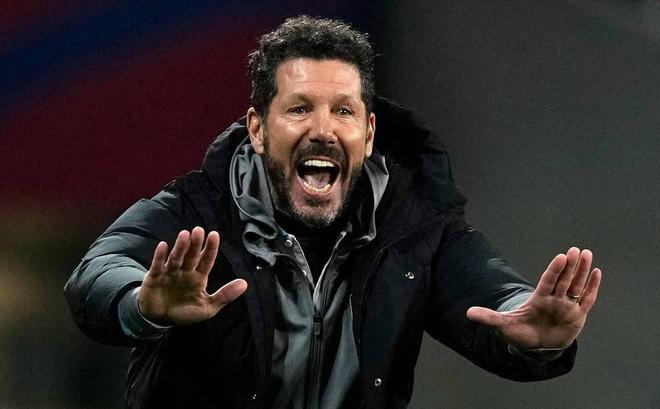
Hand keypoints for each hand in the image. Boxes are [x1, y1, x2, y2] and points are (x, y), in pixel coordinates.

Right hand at [138, 227, 247, 324]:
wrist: (160, 320)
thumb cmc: (185, 312)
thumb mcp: (208, 307)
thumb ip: (224, 295)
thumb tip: (245, 284)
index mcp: (198, 277)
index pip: (206, 260)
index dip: (210, 248)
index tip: (214, 235)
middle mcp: (185, 272)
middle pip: (191, 256)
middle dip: (195, 244)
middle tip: (199, 230)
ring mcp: (169, 273)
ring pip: (176, 258)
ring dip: (180, 247)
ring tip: (185, 234)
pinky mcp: (154, 278)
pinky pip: (157, 265)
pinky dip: (160, 256)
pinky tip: (163, 245)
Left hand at [466, 247, 601, 349]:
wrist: (536, 347)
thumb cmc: (521, 333)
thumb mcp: (503, 325)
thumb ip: (489, 317)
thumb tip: (468, 313)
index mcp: (538, 299)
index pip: (548, 281)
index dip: (555, 270)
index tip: (561, 257)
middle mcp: (554, 299)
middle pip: (564, 279)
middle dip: (570, 266)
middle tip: (576, 250)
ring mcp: (566, 306)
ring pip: (576, 285)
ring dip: (582, 271)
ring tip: (587, 254)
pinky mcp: (577, 315)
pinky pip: (586, 299)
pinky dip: (592, 287)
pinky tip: (596, 272)